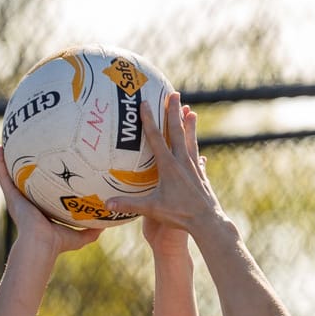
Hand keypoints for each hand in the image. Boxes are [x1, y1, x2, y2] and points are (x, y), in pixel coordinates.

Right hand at [0, 147, 101, 260]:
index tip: (46, 170)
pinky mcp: (10, 196)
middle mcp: (25, 203)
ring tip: (6, 144)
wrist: (41, 243)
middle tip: (25, 150)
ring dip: (7, 160)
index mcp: (39, 211)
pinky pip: (2, 175)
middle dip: (23, 168)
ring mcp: (16, 199)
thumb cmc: (57, 243)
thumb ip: (91, 230)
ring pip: (9, 175)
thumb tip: (106, 224)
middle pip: (23, 181)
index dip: (41, 182)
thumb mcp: (78, 236)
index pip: (40, 193)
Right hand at [134, 91, 226, 236]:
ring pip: (190, 140)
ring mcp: (194, 167)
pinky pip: (197, 155)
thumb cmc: (179, 215)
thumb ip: (129, 204)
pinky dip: (195, 146)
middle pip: (177, 131)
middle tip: (174, 93)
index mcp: (169, 166)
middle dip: (174, 111)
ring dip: (189, 124)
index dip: (149, 119)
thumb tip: (106, 203)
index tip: (145, 102)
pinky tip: (196, 144)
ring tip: (190, 110)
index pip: (156, 138)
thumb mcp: (152, 209)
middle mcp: (183, 162)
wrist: (208, 222)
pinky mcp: (201, 175)